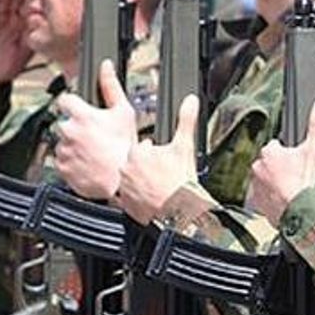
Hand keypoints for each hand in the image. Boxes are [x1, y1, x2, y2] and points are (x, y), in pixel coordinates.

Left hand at [53, 59, 137, 198]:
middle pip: (65, 123)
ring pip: (63, 143)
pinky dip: (72, 162)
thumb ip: (111, 86)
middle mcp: (67, 131)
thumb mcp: (125, 112)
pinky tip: (89, 163)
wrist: (121, 182)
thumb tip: (106, 66)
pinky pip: (62, 161)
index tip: (83, 112)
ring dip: (74, 145)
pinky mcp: (61, 168)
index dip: (74, 104)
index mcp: (81, 115)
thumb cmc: (125, 147)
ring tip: (94, 152)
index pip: (65, 100)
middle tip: (96, 136)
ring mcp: (62, 150)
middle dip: (76, 128)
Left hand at [116, 94, 199, 223]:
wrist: (181, 212)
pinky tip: (149, 200)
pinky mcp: (123, 204)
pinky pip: (126, 198)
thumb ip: (186, 120)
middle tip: (161, 176)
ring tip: (156, 189)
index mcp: (137, 151)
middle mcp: (125, 168)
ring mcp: (123, 187)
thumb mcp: (185, 146)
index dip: (154, 155)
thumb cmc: (182, 182)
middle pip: (134, 163)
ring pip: (129, 180)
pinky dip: (135, 198)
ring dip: (139, 182)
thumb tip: (191, 101)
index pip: (142, 147)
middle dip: (145, 168)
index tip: (163, 162)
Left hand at [245, 98, 314, 225]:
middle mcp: (258, 168)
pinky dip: (274, 199)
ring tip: (294, 191)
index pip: (278, 146)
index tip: (299, 162)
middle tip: (299, 177)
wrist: (303, 216)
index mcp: (270, 153)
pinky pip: (265, 198)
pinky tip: (288, 201)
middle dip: (282, 169)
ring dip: (277, 184)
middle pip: (271, 164)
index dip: (290, 153)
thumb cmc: (307, 184)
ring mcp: (256, 188)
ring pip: (267, 180)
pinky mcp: (258, 204)